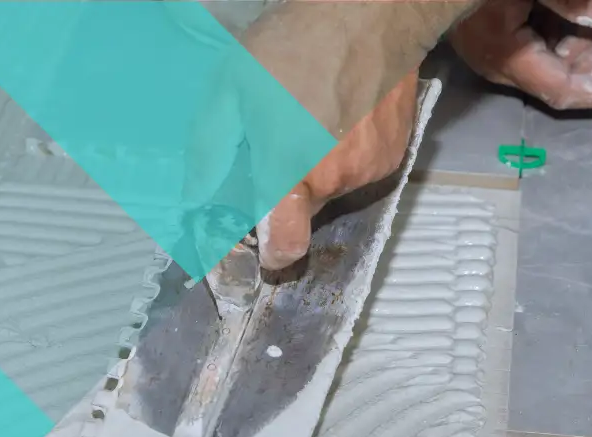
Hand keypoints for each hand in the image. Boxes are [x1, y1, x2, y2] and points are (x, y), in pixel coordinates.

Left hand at [183, 2, 469, 271]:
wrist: (370, 12)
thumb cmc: (294, 45)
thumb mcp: (230, 89)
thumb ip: (211, 150)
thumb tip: (197, 196)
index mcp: (290, 171)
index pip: (286, 245)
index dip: (270, 256)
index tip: (261, 251)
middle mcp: (334, 180)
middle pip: (303, 213)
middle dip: (286, 193)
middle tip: (278, 148)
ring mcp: (369, 170)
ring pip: (331, 191)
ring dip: (316, 172)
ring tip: (312, 123)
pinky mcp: (394, 156)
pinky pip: (359, 172)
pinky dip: (345, 156)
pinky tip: (341, 117)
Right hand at [450, 0, 591, 109]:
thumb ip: (568, 1)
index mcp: (507, 56)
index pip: (559, 88)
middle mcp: (501, 65)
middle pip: (560, 77)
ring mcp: (496, 54)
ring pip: (551, 61)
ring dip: (583, 43)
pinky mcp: (495, 41)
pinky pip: (537, 47)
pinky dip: (562, 33)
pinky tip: (577, 13)